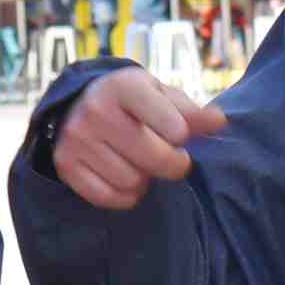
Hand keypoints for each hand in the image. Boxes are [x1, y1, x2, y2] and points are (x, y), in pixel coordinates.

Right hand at [50, 68, 228, 210]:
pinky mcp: (65, 164)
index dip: (182, 137)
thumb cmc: (133, 102)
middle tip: (172, 159)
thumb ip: (192, 112)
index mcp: (124, 86)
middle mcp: (95, 109)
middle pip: (155, 160)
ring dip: (145, 179)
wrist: (78, 104)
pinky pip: (108, 198)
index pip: (175, 127)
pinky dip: (124, 195)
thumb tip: (219, 123)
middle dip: (173, 165)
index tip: (177, 133)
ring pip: (132, 182)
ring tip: (140, 163)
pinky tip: (124, 177)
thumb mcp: (161, 95)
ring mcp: (76, 138)